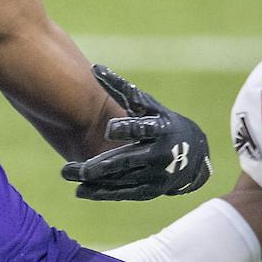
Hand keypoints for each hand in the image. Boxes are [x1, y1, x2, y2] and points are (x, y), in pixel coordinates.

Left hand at [61, 65, 211, 199]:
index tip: (108, 129)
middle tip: (74, 167)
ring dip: (94, 180)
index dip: (127, 129)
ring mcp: (156, 176)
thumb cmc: (162, 122)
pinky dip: (102, 193)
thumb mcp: (148, 105)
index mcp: (161, 129)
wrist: (192, 154)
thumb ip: (121, 89)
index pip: (143, 129)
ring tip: (68, 174)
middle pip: (126, 160)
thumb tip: (94, 68)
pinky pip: (124, 193)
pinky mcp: (151, 191)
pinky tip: (80, 191)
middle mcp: (160, 154)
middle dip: (99, 165)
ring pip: (122, 179)